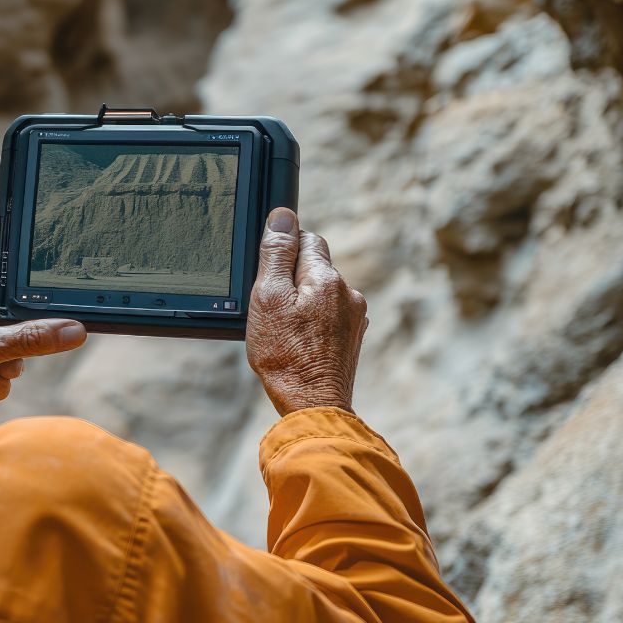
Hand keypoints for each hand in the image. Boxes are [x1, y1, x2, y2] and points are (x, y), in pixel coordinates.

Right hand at [246, 208, 367, 414]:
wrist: (312, 406)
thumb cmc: (285, 354)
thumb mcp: (268, 297)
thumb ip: (277, 254)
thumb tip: (283, 216)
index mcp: (327, 277)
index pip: (306, 238)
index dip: (283, 252)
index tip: (269, 274)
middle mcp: (348, 293)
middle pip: (315, 267)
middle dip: (292, 279)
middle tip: (272, 307)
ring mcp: (354, 318)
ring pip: (321, 293)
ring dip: (303, 302)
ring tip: (284, 330)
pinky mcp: (352, 339)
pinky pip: (328, 316)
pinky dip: (312, 323)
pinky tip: (298, 342)